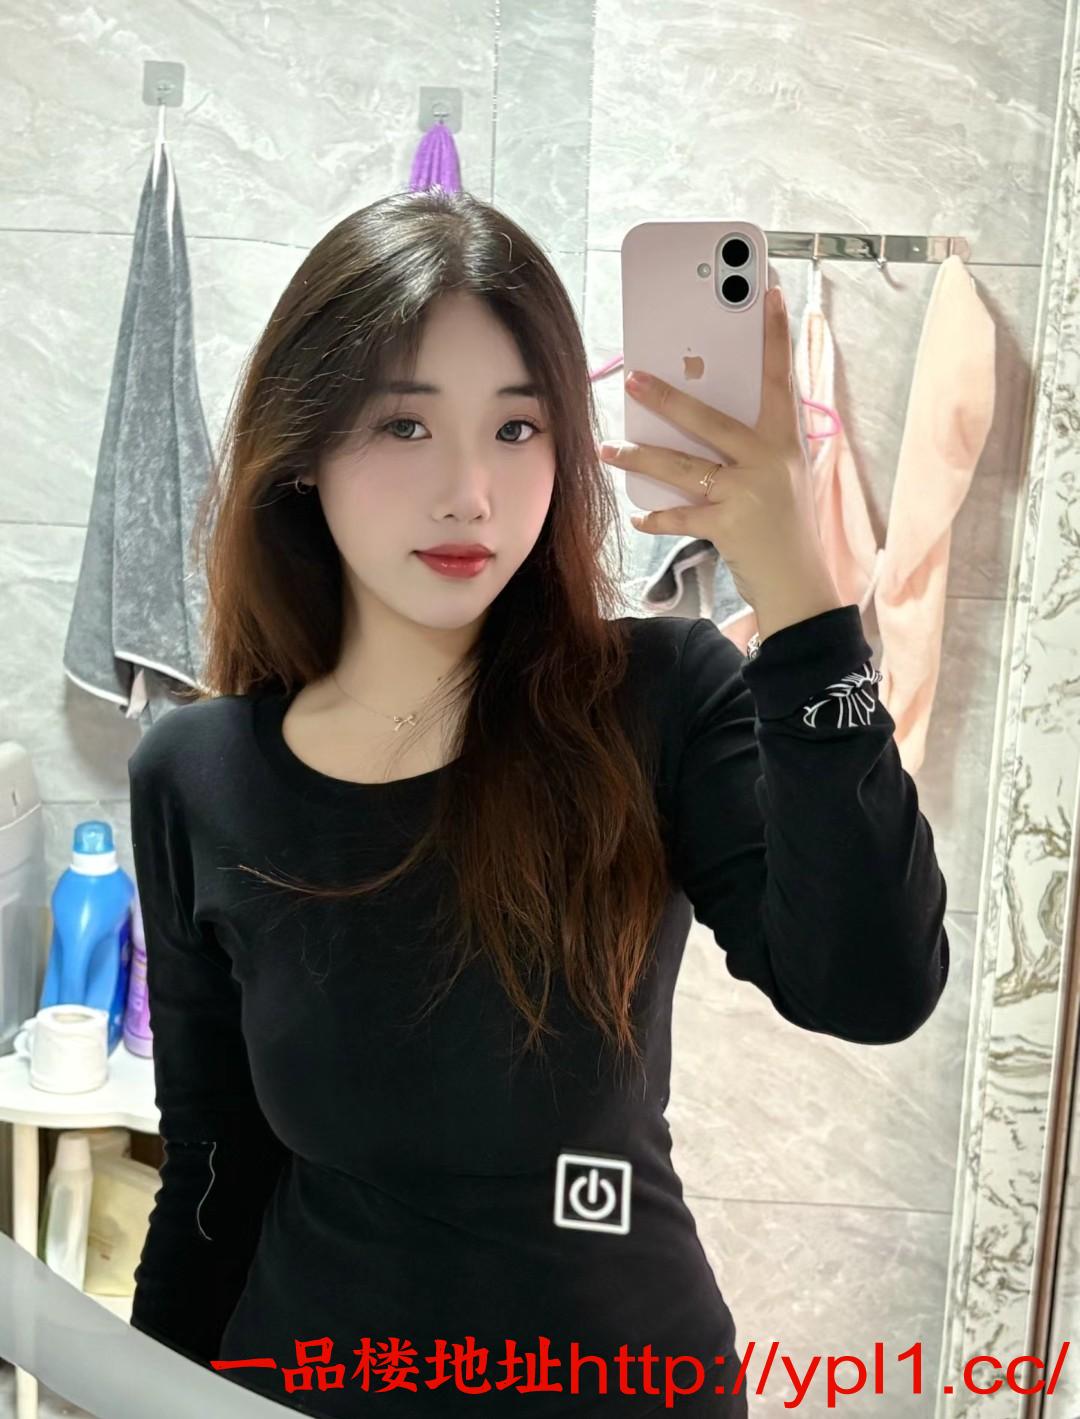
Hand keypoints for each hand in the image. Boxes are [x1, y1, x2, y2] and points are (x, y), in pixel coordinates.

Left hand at [599, 285, 840, 628]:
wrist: (801, 585)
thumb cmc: (787, 526)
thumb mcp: (784, 476)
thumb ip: (754, 446)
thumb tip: (703, 417)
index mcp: (786, 440)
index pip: (781, 378)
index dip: (775, 337)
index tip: (770, 294)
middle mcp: (769, 460)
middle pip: (709, 419)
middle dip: (666, 399)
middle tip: (631, 378)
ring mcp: (749, 492)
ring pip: (681, 466)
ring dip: (639, 458)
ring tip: (606, 450)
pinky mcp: (730, 525)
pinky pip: (681, 517)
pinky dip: (657, 518)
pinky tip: (638, 515)